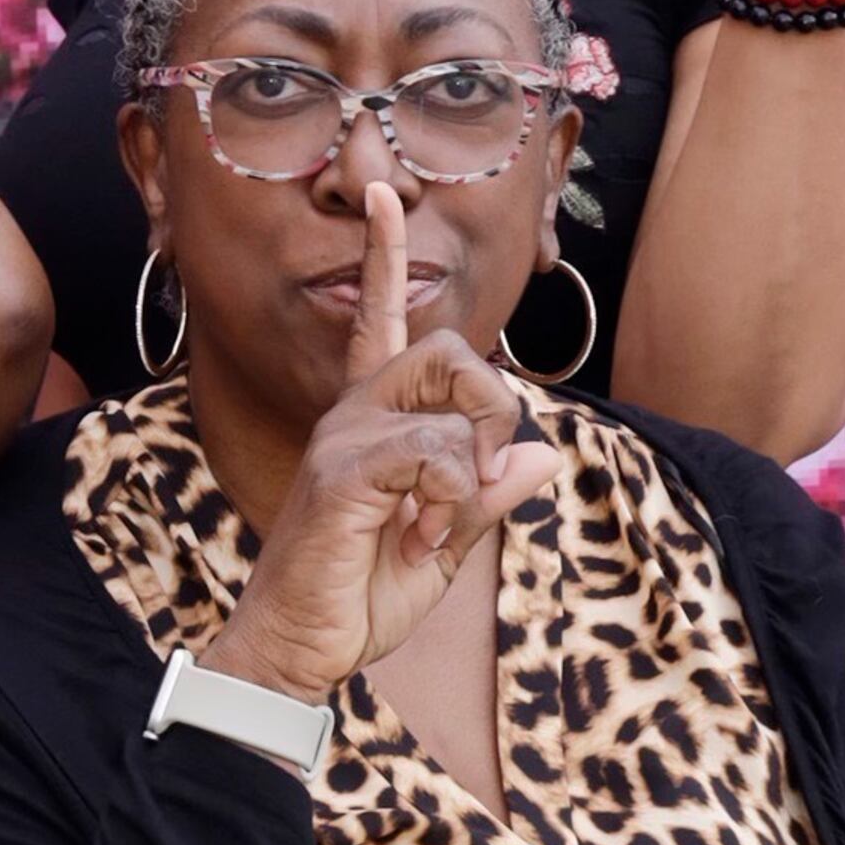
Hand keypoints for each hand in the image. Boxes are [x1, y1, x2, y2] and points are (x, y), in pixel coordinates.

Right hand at [209, 185, 560, 699]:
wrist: (300, 648)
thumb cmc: (359, 596)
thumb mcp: (444, 544)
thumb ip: (489, 497)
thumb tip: (544, 455)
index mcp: (372, 421)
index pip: (382, 322)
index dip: (386, 256)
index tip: (381, 196)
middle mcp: (352, 415)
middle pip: (447, 350)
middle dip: (491, 406)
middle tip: (479, 477)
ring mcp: (343, 439)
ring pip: (451, 411)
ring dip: (470, 475)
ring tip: (434, 530)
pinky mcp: (343, 473)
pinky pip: (435, 455)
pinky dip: (449, 502)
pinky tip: (420, 538)